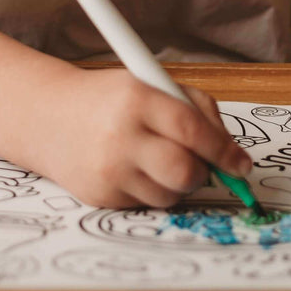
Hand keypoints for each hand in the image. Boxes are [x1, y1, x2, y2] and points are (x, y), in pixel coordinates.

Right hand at [40, 68, 252, 208]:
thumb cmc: (112, 100)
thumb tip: (232, 155)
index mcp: (137, 98)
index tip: (242, 164)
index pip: (192, 129)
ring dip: (177, 184)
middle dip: (204, 174)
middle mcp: (120, 136)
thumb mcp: (152, 85)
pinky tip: (133, 170)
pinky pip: (147, 205)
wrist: (48, 117)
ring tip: (157, 160)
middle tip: (204, 166)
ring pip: (170, 195)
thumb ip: (197, 110)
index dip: (224, 150)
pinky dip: (152, 191)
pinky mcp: (100, 197)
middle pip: (184, 172)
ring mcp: (108, 170)